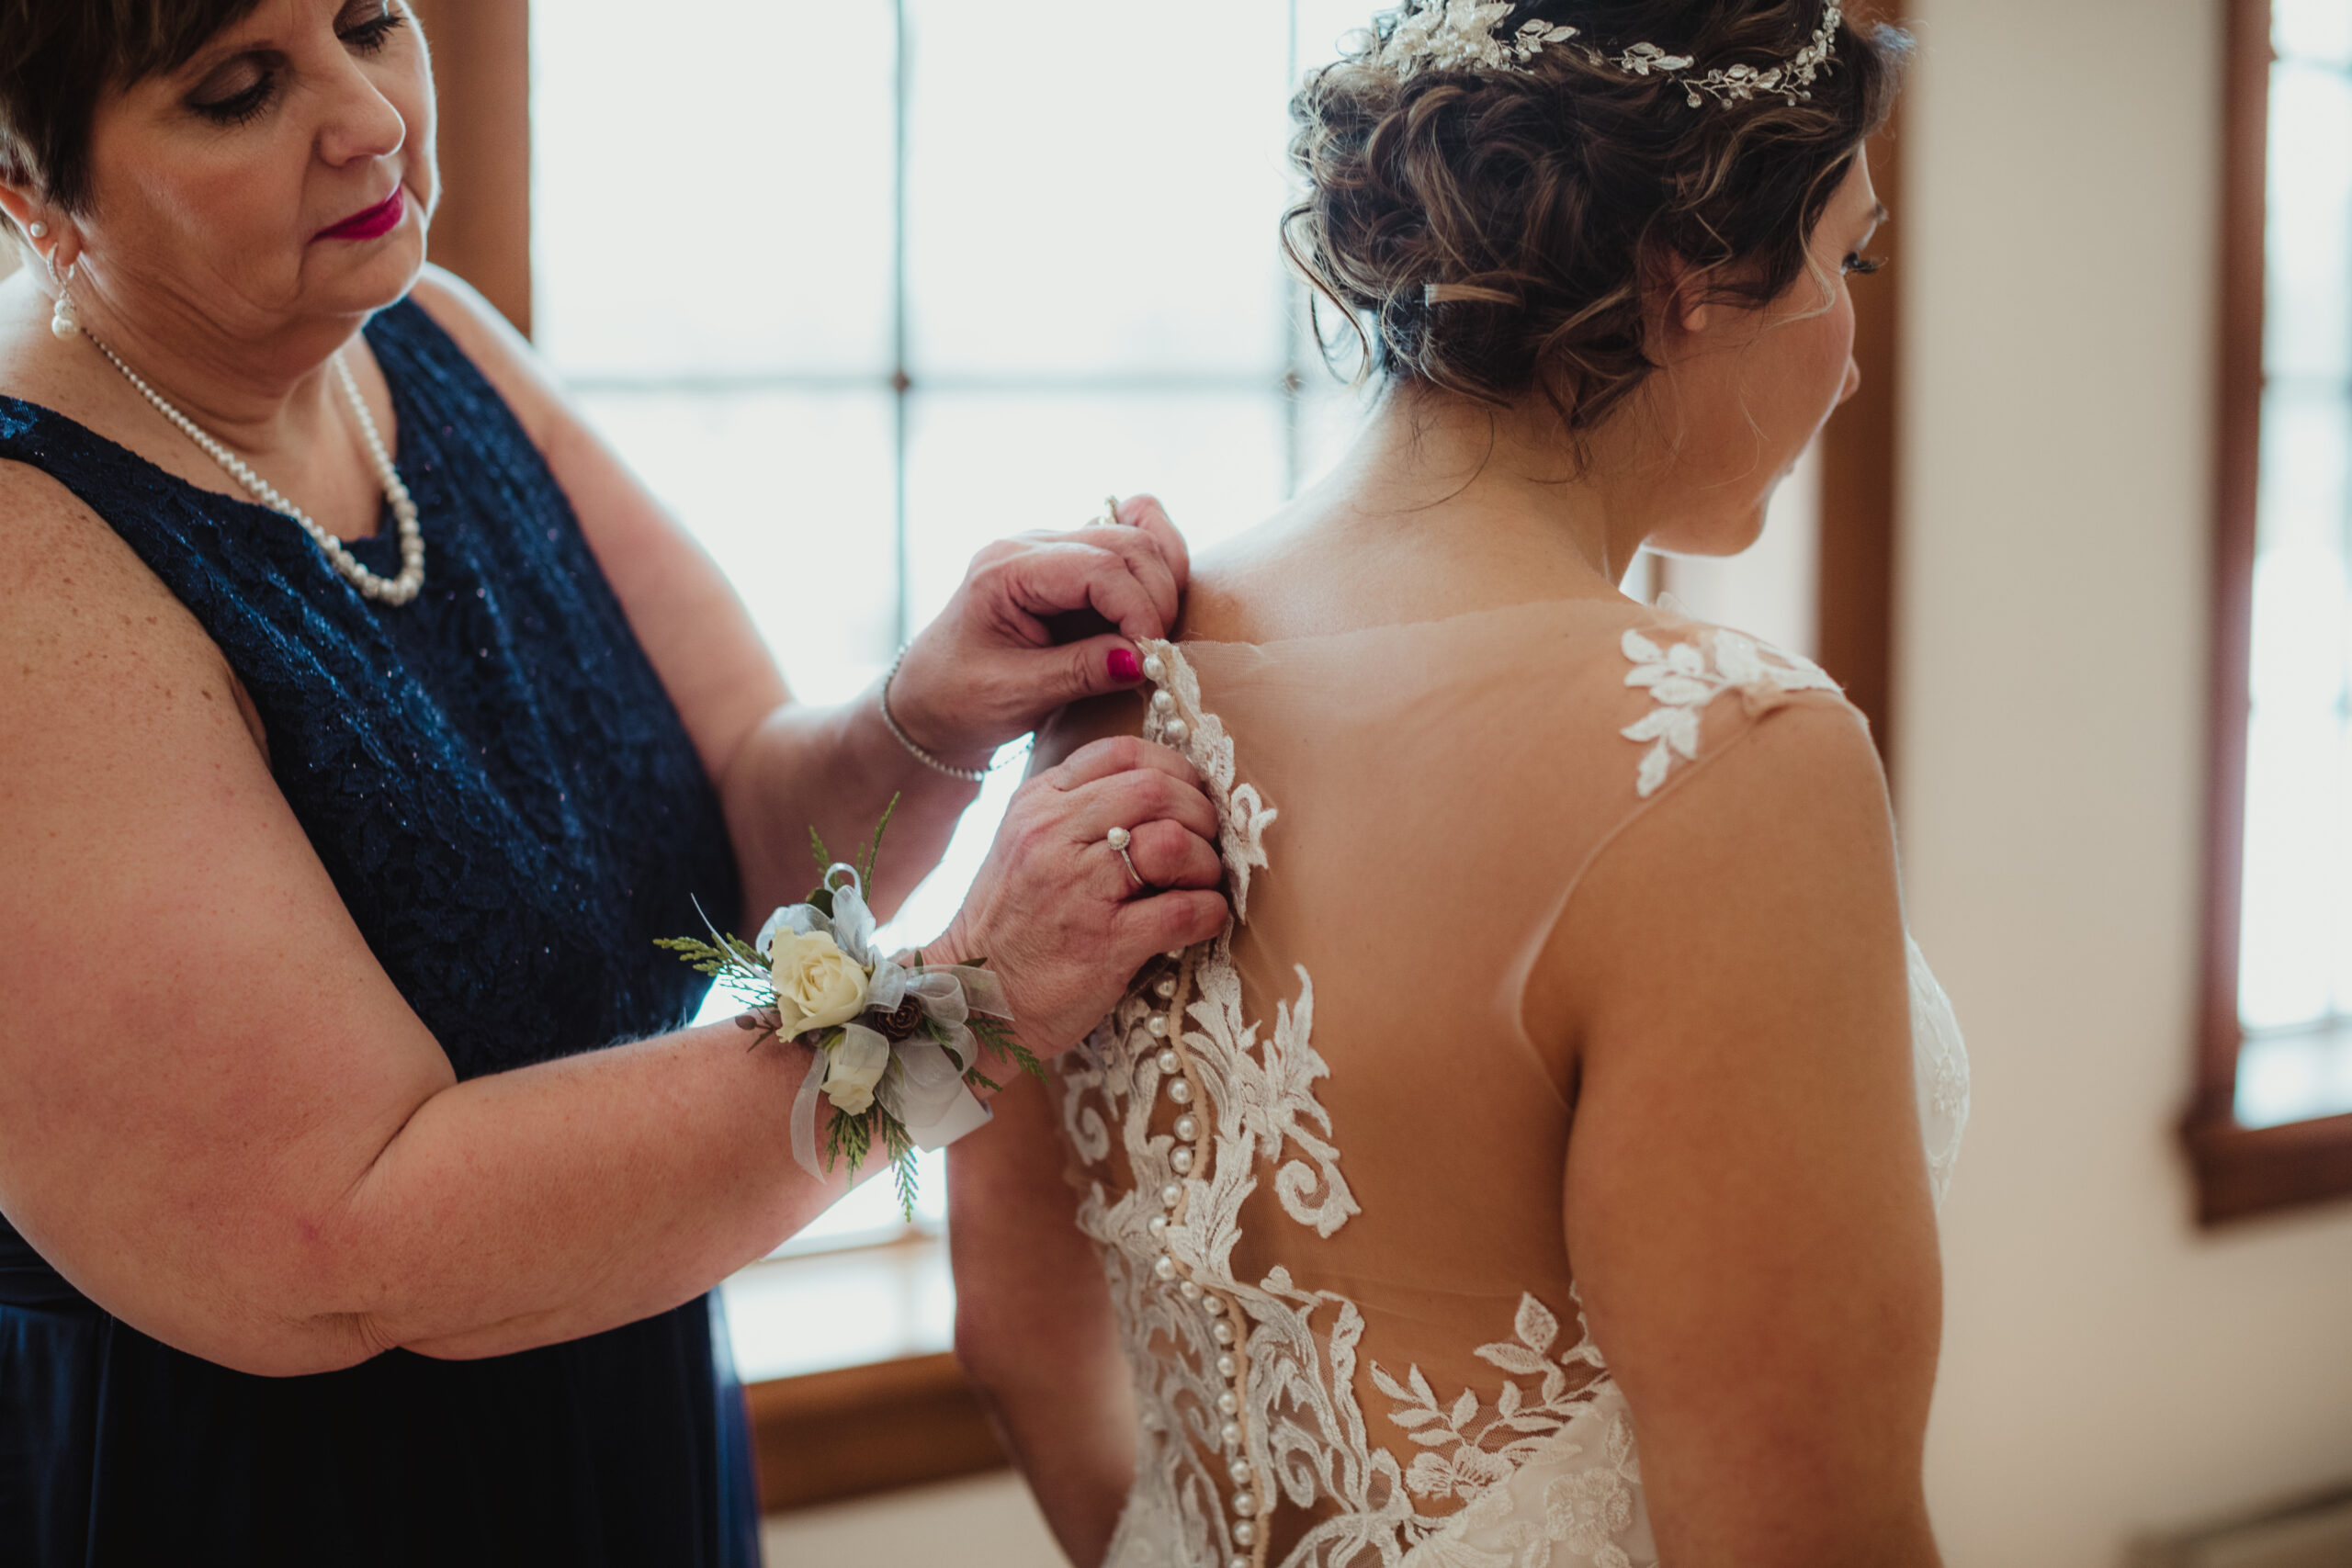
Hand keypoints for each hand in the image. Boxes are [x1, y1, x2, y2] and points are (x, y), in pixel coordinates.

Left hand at [888, 497, 1190, 768]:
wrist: (928, 702)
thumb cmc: (957, 699)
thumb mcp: (1014, 695)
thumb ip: (1079, 672)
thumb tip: (1141, 659)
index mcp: (1006, 569)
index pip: (1098, 568)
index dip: (1138, 611)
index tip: (1149, 662)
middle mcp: (1032, 544)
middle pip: (1128, 543)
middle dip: (1156, 599)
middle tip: (1154, 657)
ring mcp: (1055, 548)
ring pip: (1138, 536)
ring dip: (1162, 586)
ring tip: (1151, 640)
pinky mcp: (1073, 564)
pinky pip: (1130, 539)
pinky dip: (1156, 568)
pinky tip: (1153, 608)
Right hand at [930, 738, 1228, 1054]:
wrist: (977, 1000)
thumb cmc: (1014, 923)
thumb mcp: (1026, 845)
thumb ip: (1078, 811)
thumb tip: (1161, 789)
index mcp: (1037, 804)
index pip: (1120, 753)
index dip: (1172, 768)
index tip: (1189, 794)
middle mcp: (1052, 836)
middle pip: (1155, 790)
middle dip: (1199, 813)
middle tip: (1206, 842)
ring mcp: (1076, 889)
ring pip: (1173, 843)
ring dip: (1206, 863)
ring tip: (1200, 883)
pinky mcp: (1103, 944)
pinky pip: (1182, 911)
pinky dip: (1209, 912)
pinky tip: (1204, 919)